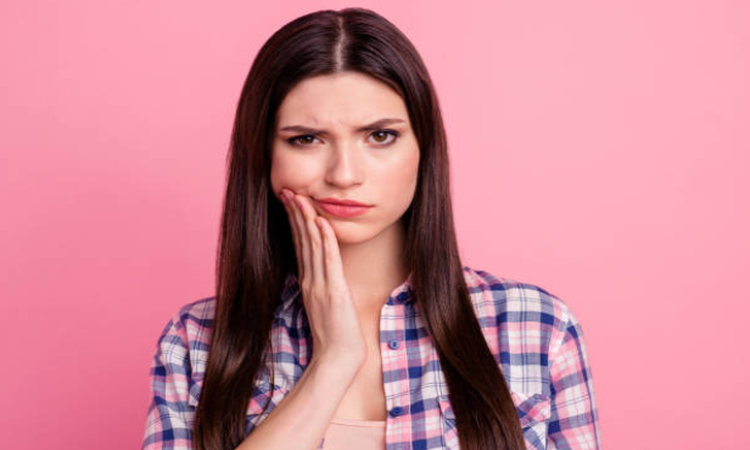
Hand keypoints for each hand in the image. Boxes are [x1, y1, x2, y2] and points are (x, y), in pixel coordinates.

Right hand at [279, 188, 367, 369]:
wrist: (337, 358)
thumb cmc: (335, 334)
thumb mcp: (323, 305)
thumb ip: (320, 286)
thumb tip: (319, 271)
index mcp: (308, 282)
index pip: (300, 245)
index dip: (294, 222)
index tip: (290, 202)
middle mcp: (310, 280)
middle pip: (301, 241)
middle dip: (295, 214)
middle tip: (288, 191)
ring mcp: (320, 286)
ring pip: (312, 246)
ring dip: (306, 220)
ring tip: (300, 198)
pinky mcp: (333, 292)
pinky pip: (328, 261)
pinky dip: (325, 240)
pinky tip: (321, 222)